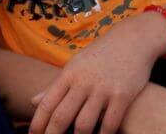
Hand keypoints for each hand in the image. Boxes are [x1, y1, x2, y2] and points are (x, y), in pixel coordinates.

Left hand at [29, 15, 165, 133]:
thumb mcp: (75, 65)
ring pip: (84, 124)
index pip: (48, 103)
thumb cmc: (100, 55)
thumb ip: (56, 85)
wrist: (132, 39)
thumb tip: (33, 102)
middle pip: (62, 116)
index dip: (38, 123)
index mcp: (69, 73)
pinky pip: (109, 124)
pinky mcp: (122, 95)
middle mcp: (83, 81)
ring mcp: (103, 89)